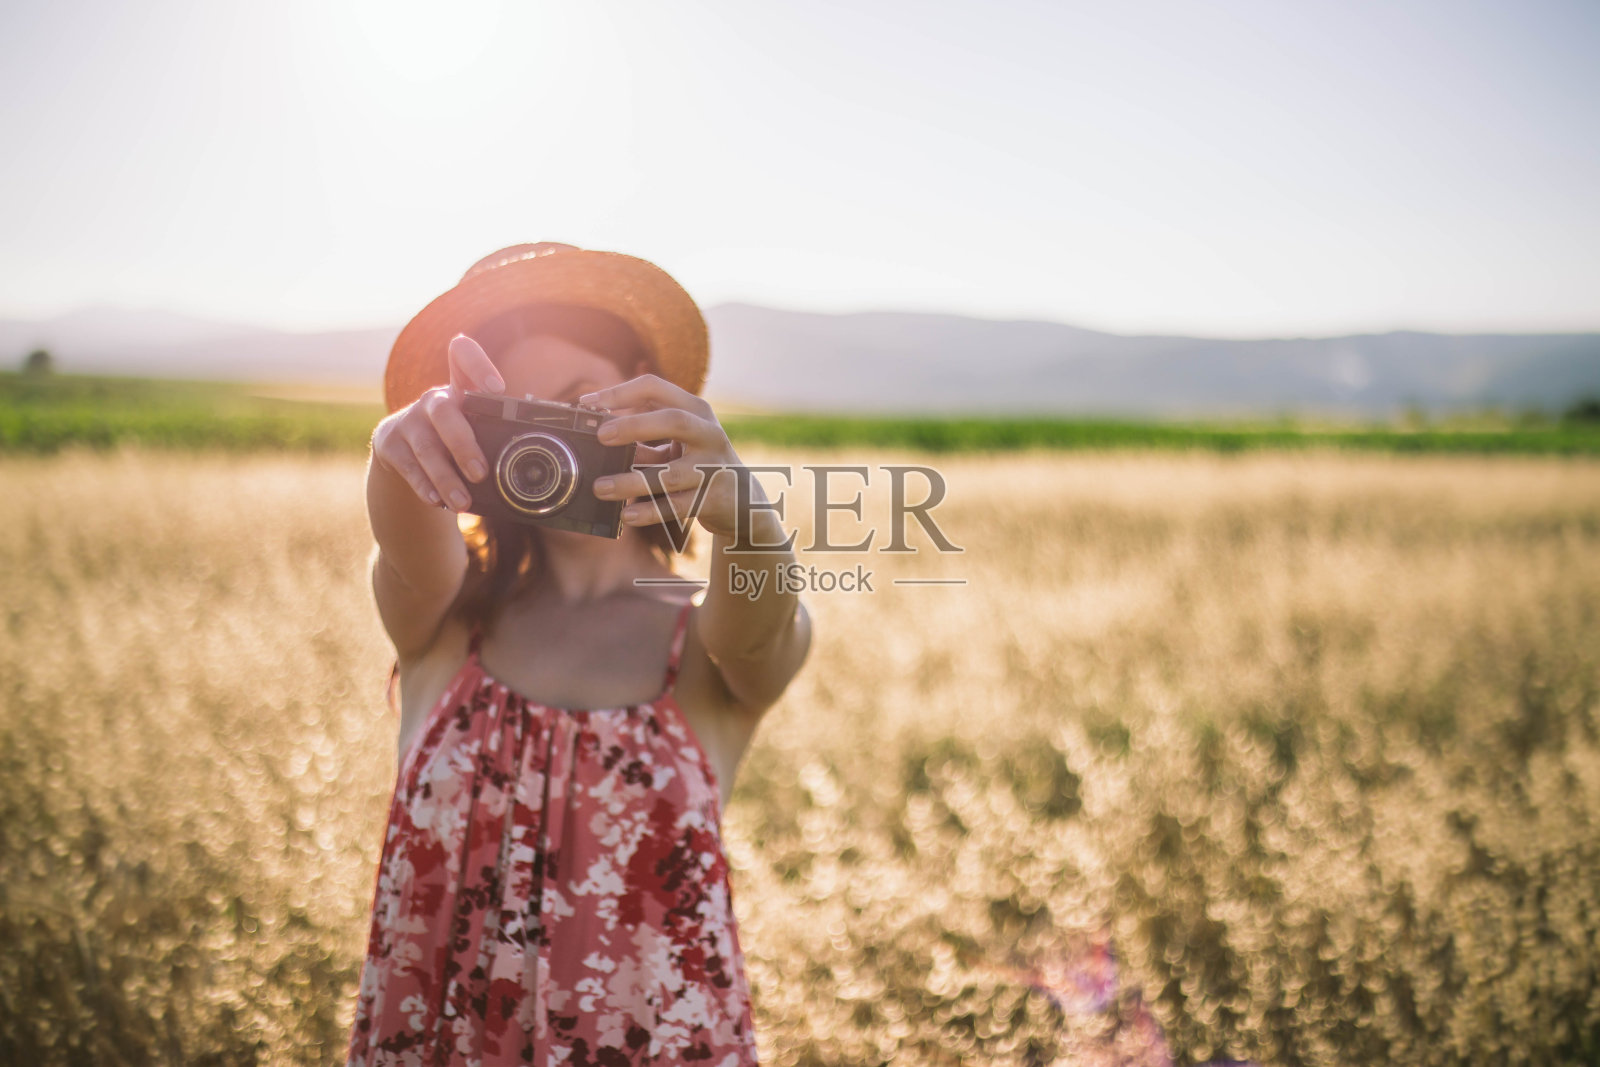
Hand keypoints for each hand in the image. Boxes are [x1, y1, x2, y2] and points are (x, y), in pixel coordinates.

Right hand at [371, 334, 503, 510]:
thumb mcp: (471, 426)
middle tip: (481, 474)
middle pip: (445, 412)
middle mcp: (433, 400)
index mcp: (459, 389)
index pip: (463, 356)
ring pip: (427, 447)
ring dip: (447, 478)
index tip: (497, 388)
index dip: (478, 365)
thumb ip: (495, 431)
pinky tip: (436, 499)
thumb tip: (538, 455)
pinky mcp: (390, 444)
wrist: (402, 449)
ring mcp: (409, 420)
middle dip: (463, 445)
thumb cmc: (452, 436)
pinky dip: (424, 485)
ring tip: (463, 502)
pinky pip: (408, 466)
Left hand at [581, 374, 752, 539]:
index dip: (620, 392)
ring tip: (600, 487)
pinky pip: (676, 507)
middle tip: (601, 435)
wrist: (742, 500)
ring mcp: (714, 467)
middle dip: (633, 426)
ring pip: (669, 474)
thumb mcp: (678, 441)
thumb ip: (646, 435)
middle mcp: (709, 434)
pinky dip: (649, 511)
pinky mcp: (713, 499)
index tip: (589, 403)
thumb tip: (598, 436)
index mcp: (696, 411)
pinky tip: (626, 514)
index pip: (656, 388)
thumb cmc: (698, 463)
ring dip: (630, 482)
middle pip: (672, 421)